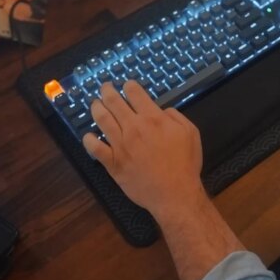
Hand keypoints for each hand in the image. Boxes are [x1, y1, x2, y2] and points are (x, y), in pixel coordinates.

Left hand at [83, 81, 204, 219]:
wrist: (174, 194)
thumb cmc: (185, 163)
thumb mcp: (190, 133)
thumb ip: (175, 116)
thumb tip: (162, 110)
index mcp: (152, 118)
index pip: (134, 93)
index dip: (129, 86)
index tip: (127, 86)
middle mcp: (133, 127)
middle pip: (114, 102)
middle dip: (107, 91)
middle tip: (105, 88)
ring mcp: (120, 145)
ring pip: (102, 120)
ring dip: (96, 108)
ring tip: (95, 103)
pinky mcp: (112, 162)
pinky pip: (95, 148)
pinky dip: (89, 140)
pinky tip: (89, 135)